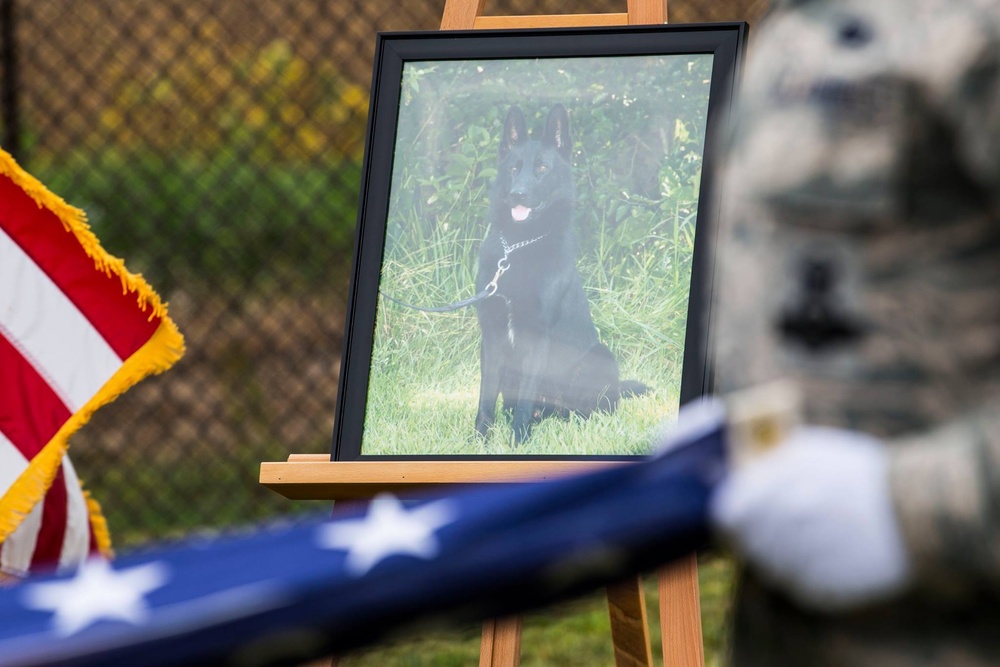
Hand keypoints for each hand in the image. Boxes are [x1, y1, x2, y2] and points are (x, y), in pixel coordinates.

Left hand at [710, 426, 911, 610]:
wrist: (917, 510)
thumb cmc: (859, 474)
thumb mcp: (808, 451)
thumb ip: (765, 465)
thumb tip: (730, 476)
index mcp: (773, 492)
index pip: (727, 512)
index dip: (731, 512)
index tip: (737, 513)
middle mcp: (782, 528)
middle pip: (747, 542)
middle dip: (756, 534)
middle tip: (778, 525)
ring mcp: (802, 561)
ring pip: (770, 567)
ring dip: (780, 555)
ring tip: (810, 537)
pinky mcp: (823, 590)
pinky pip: (798, 587)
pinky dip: (805, 575)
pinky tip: (828, 555)